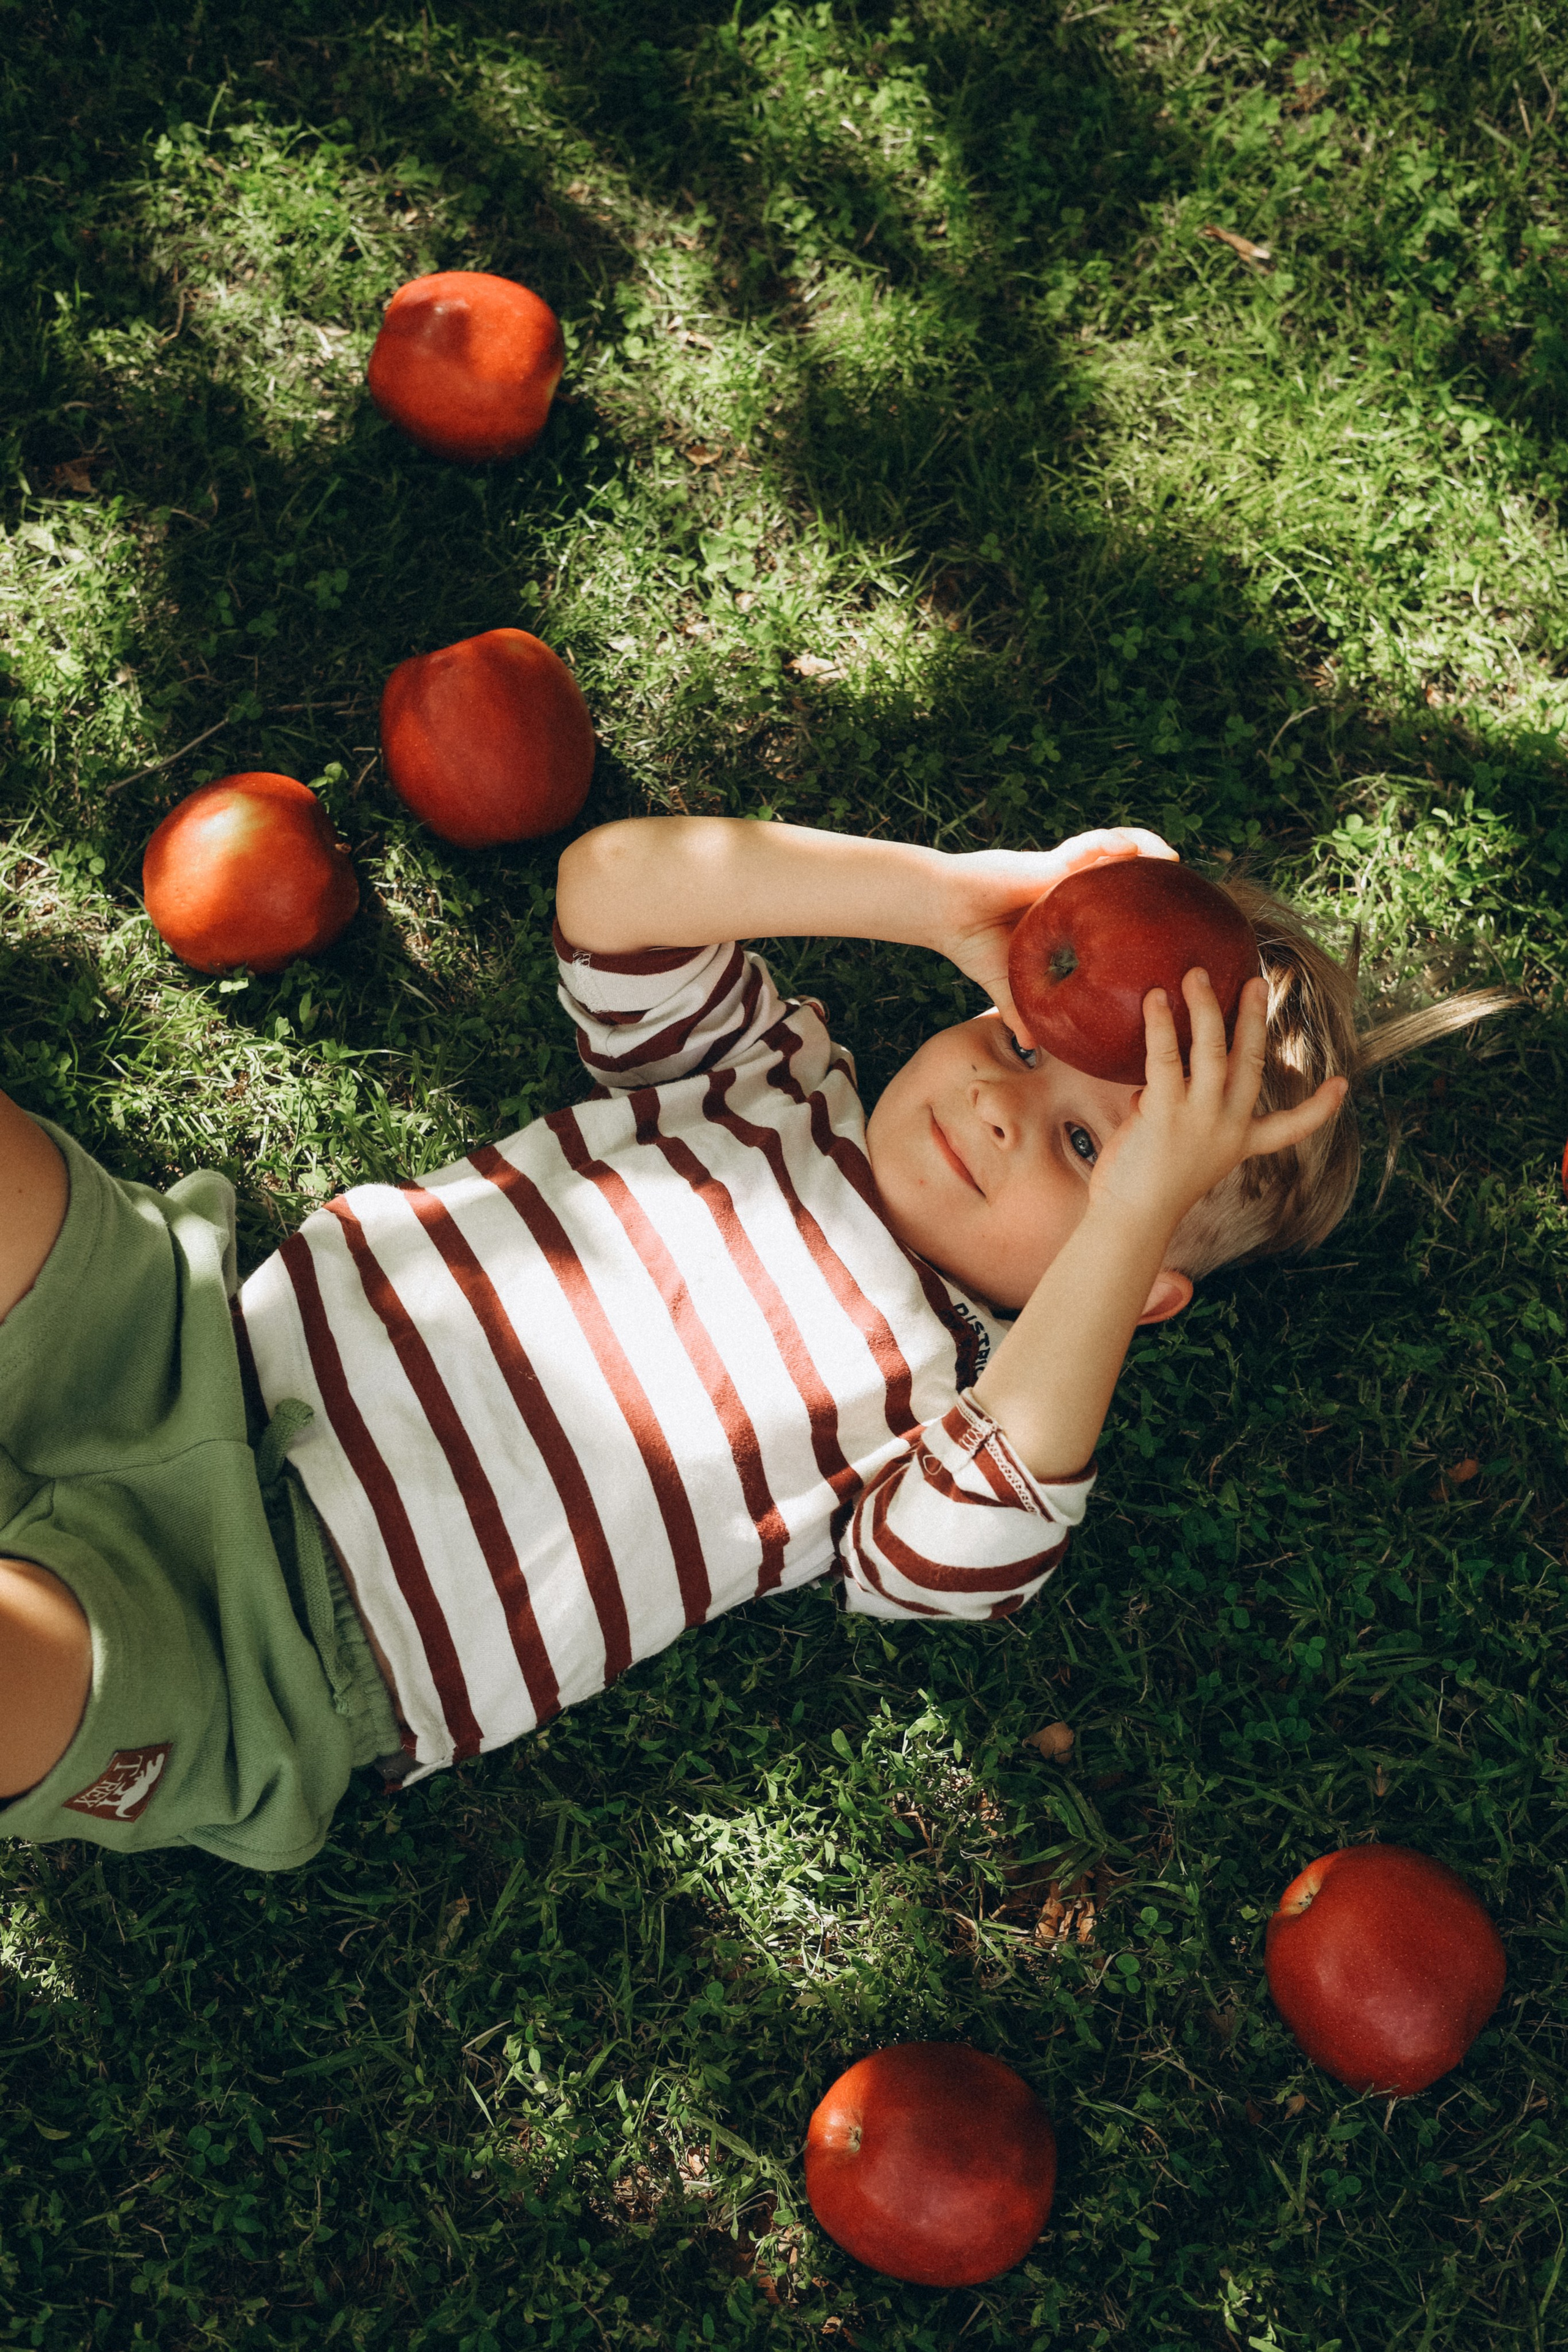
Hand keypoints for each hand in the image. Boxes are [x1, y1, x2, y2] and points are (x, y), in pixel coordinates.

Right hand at [935, 827, 1176, 1031]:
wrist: (944, 911)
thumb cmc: (972, 943)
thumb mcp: (1006, 983)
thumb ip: (1024, 1009)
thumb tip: (1034, 1047)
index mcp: (1067, 914)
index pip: (1113, 909)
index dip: (1143, 914)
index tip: (1174, 931)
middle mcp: (1071, 888)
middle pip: (1124, 874)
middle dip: (1157, 878)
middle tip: (1189, 892)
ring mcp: (1063, 871)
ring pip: (1114, 849)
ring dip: (1145, 848)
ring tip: (1172, 859)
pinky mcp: (1049, 860)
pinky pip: (1087, 845)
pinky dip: (1111, 843)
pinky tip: (1131, 849)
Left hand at [1088, 970, 1348, 1232]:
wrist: (1131, 1221)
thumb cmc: (1144, 1193)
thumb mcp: (1173, 1154)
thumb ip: (1170, 1118)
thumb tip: (1144, 1094)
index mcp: (1238, 1145)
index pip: (1290, 1128)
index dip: (1319, 1108)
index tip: (1342, 1086)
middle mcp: (1227, 1127)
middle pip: (1251, 1063)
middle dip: (1256, 1019)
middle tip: (1258, 981)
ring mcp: (1200, 1117)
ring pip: (1213, 1050)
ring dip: (1206, 1008)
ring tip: (1197, 974)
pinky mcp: (1166, 1111)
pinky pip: (1166, 1057)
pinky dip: (1160, 1025)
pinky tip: (1153, 998)